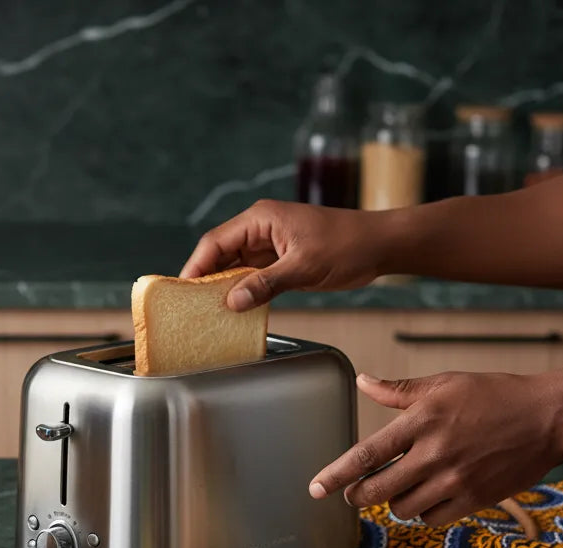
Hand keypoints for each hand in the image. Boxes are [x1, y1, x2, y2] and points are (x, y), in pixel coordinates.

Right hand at [180, 200, 387, 310]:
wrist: (380, 245)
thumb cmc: (348, 245)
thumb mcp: (303, 268)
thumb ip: (265, 285)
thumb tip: (232, 301)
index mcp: (261, 219)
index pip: (215, 242)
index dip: (195, 267)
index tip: (182, 292)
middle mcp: (260, 229)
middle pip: (220, 255)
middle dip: (205, 280)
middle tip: (190, 308)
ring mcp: (270, 245)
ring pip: (234, 268)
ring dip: (223, 288)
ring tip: (208, 313)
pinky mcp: (280, 261)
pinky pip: (252, 277)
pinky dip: (243, 293)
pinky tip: (236, 310)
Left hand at [308, 371, 562, 526]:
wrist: (548, 417)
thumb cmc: (494, 395)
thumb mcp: (443, 383)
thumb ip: (398, 390)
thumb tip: (363, 381)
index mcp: (421, 421)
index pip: (366, 454)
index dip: (336, 475)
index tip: (315, 489)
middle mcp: (434, 453)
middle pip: (377, 490)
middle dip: (358, 495)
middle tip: (356, 492)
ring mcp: (455, 480)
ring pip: (402, 507)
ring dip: (394, 501)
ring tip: (402, 485)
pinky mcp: (474, 499)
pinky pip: (431, 518)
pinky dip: (422, 511)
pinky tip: (428, 495)